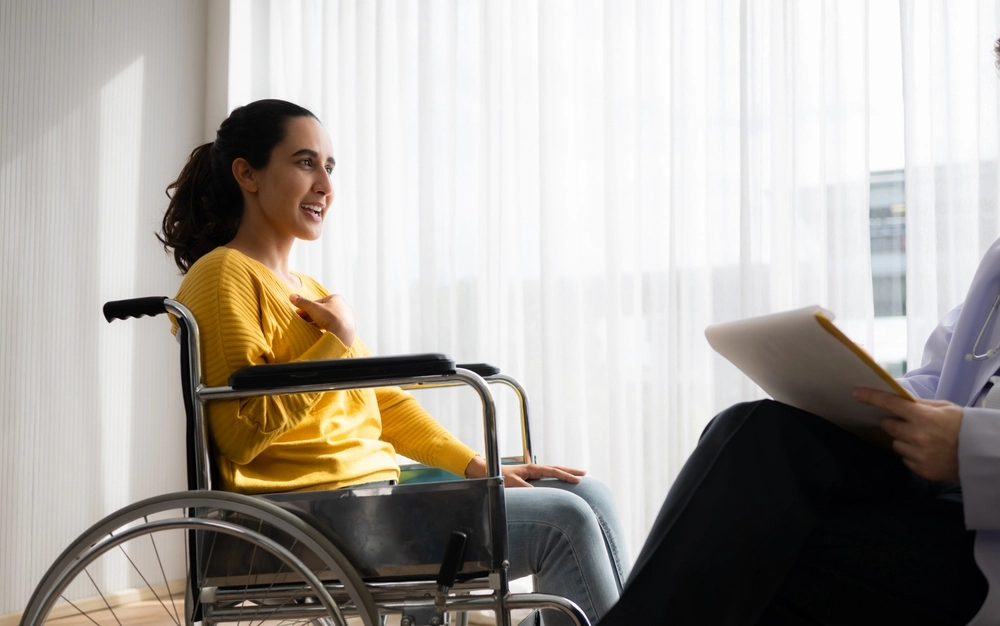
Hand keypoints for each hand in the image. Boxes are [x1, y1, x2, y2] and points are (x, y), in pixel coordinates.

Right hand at [290, 293, 356, 346]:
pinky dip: (325, 328)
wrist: (343, 333)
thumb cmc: (329, 317)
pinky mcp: (347, 327)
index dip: (307, 307)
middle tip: (301, 320)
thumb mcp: (313, 308)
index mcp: (337, 298)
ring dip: (317, 322)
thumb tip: (291, 296)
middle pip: (323, 310)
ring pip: (328, 318)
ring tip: (308, 327)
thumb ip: (302, 302)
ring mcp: (346, 317)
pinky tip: (318, 332)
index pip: (318, 302)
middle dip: (311, 315)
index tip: (299, 313)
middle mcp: (343, 306)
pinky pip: (334, 326)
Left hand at [463, 455, 585, 487]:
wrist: (488, 471)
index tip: (578, 479)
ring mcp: (532, 472)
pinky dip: (556, 476)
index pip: (553, 471)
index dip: (566, 475)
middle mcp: (534, 469)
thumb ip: (524, 489)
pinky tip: (560, 480)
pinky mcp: (529, 476)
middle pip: (556, 468)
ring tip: (577, 475)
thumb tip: (537, 494)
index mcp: (532, 469)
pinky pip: (547, 476)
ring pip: (552, 471)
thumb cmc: (498, 477)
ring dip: (565, 472)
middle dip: (570, 470)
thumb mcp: (511, 484)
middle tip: (584, 472)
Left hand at [853, 387, 962, 481]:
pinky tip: (928, 452)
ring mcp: (918, 455)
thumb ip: (920, 405)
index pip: (890, 404)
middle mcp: (917, 436)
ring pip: (895, 444)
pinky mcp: (921, 469)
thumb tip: (900, 400)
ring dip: (903, 440)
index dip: (871, 397)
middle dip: (893, 422)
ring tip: (924, 440)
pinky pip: (905, 459)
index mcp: (923, 417)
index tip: (856, 393)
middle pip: (888, 425)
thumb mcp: (945, 409)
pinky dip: (912, 455)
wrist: (981, 454)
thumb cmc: (963, 427)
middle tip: (908, 422)